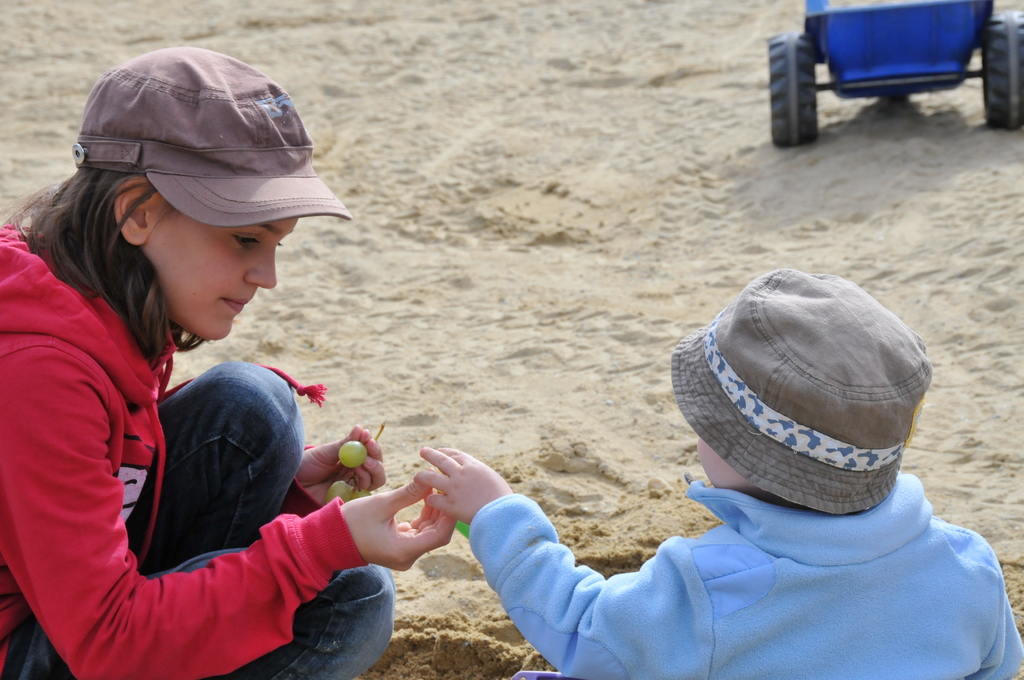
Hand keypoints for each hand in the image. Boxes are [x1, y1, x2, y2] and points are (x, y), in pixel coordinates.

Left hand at [297, 425, 384, 503]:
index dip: (374, 447)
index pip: (372, 454)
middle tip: (367, 455)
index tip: (368, 440)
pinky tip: (353, 477)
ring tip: (358, 465)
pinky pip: (364, 495)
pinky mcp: (348, 499)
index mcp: (353, 459)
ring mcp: (353, 486)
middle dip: (376, 460)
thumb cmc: (308, 464)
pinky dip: (363, 484)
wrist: (293, 482)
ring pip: (375, 481)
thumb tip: (360, 428)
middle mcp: (356, 473)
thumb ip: (345, 443)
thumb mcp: (326, 452)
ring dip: (371, 471)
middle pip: (378, 468)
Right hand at [340, 479, 455, 569]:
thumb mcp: (381, 504)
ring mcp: (403, 553)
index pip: (440, 535)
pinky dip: (422, 516)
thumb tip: (429, 478)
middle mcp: (406, 556)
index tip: (450, 493)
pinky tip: (423, 496)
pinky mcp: (398, 546)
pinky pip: (417, 531)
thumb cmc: (352, 522)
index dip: (449, 514)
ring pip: (428, 532)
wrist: (328, 538)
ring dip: (432, 511)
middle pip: (436, 534)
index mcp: (404, 551)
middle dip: (442, 510)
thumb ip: (408, 493)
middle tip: (444, 487)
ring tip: (434, 487)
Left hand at [414, 447, 512, 524]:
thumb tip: (477, 476)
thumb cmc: (502, 498)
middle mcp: (461, 474)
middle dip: (430, 454)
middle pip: (441, 460)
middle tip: (422, 451)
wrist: (503, 513)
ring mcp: (454, 488)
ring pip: (431, 477)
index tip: (439, 451)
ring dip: (422, 476)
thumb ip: (480, 475)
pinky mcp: (450, 504)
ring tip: (416, 476)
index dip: (445, 452)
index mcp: (473, 466)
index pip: (455, 455)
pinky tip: (428, 499)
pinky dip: (430, 498)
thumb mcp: (492, 479)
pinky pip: (434, 498)